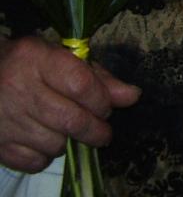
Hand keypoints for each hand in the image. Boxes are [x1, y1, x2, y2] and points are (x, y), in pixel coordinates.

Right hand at [0, 36, 139, 172]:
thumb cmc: (29, 64)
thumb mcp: (62, 58)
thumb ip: (97, 77)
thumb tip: (132, 96)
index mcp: (37, 59)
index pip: (81, 84)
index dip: (102, 100)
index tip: (107, 107)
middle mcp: (19, 88)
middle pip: (71, 119)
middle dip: (96, 130)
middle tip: (103, 132)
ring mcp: (5, 119)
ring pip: (54, 143)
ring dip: (71, 142)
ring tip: (70, 131)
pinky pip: (33, 161)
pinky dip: (47, 157)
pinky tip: (47, 141)